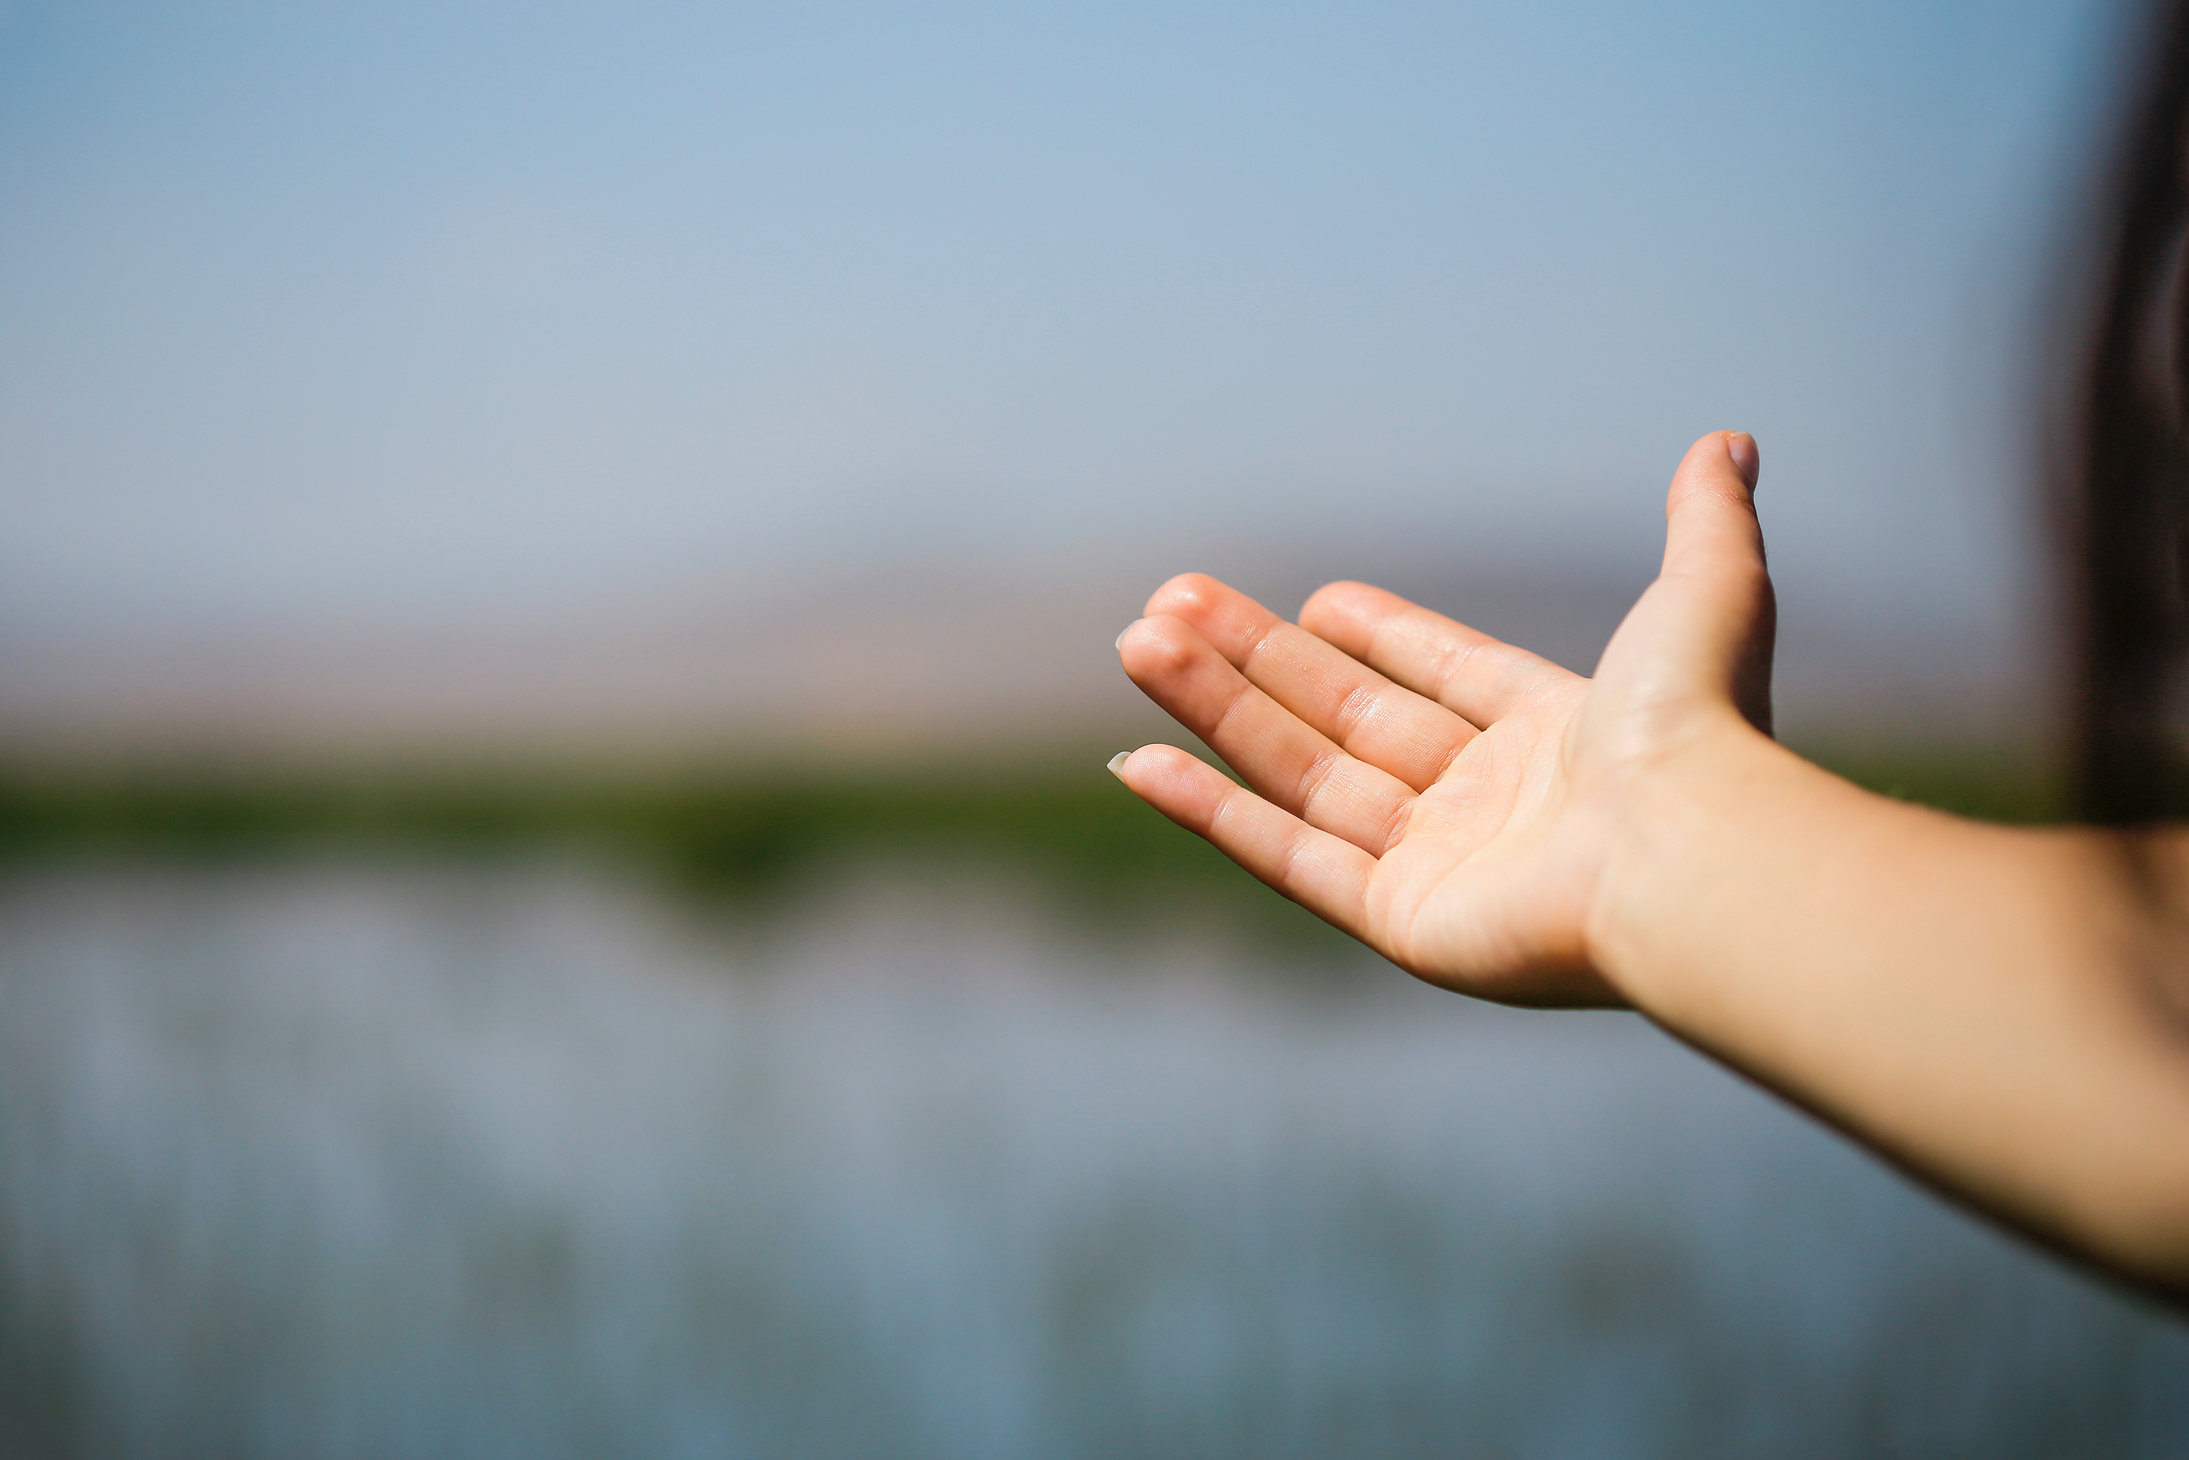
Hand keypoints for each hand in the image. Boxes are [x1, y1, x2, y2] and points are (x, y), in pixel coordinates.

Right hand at [1111, 430, 1774, 1006]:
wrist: (1686, 854)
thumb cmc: (1695, 731)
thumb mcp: (1707, 594)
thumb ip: (1703, 521)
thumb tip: (1730, 439)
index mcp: (1554, 733)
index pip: (1444, 676)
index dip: (1380, 637)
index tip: (1314, 602)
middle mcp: (1490, 802)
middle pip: (1345, 720)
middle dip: (1255, 660)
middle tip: (1168, 603)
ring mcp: (1439, 865)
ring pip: (1300, 777)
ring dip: (1216, 711)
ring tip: (1138, 645)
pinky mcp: (1399, 921)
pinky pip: (1288, 858)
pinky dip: (1213, 812)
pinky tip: (1143, 761)